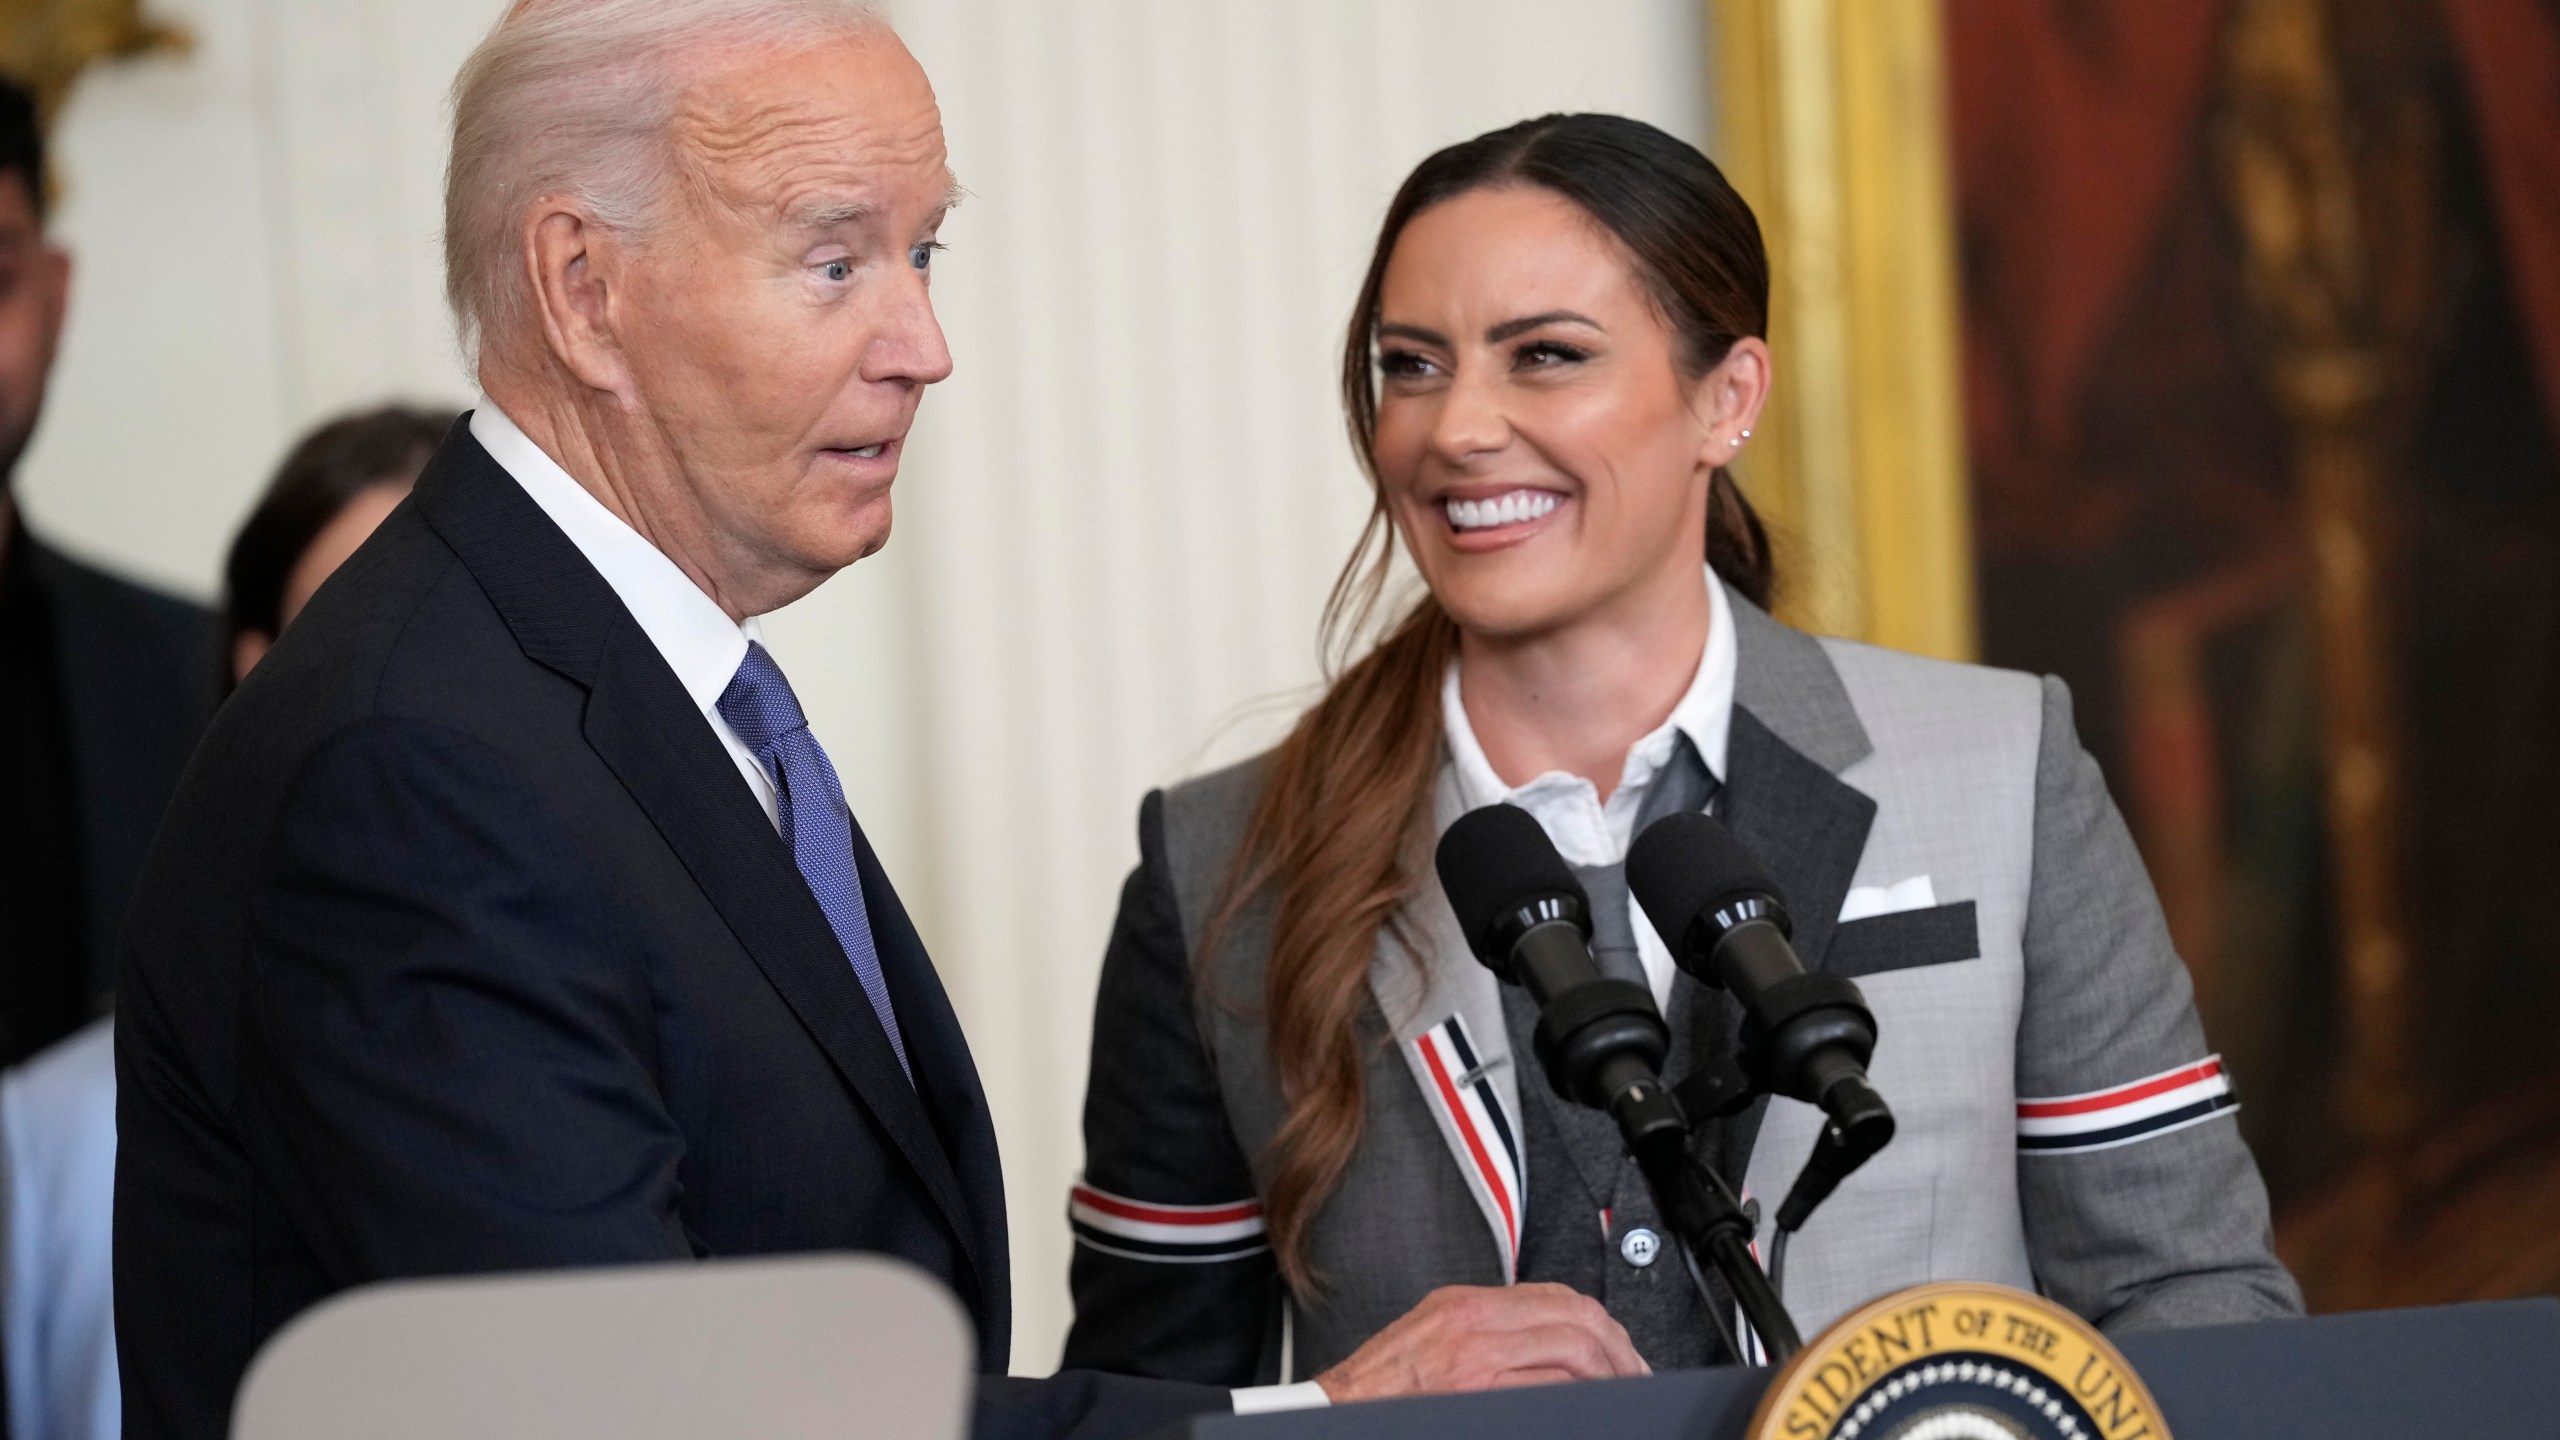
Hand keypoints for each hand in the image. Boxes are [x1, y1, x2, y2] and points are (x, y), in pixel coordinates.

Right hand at [1312, 1283, 1648, 1401]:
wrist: (1334, 1415)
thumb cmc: (1377, 1393)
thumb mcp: (1432, 1340)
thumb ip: (1486, 1334)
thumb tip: (1545, 1347)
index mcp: (1464, 1306)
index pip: (1557, 1296)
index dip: (1601, 1324)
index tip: (1618, 1350)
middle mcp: (1473, 1323)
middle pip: (1576, 1316)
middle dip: (1619, 1347)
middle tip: (1636, 1374)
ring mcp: (1478, 1360)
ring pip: (1574, 1349)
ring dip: (1611, 1374)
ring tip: (1623, 1392)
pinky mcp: (1478, 1394)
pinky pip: (1551, 1389)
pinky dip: (1582, 1399)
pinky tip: (1592, 1409)